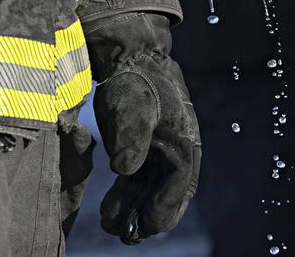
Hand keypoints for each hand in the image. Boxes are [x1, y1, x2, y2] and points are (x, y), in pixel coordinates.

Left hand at [90, 15, 201, 243]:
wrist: (132, 58)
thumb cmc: (136, 82)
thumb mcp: (133, 107)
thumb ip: (130, 138)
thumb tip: (124, 169)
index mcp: (184, 144)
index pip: (178, 186)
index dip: (161, 210)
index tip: (143, 228)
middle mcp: (178, 152)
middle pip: (169, 195)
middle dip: (149, 219)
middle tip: (127, 236)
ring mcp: (163, 152)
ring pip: (152, 192)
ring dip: (136, 212)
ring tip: (114, 228)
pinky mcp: (147, 149)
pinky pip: (140, 182)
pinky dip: (128, 198)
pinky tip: (110, 210)